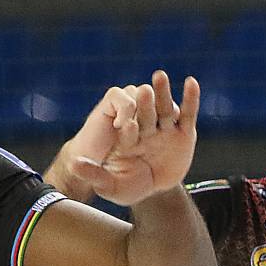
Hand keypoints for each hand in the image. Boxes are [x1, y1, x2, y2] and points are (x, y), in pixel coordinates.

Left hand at [56, 70, 200, 206]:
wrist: (154, 190)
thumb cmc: (129, 186)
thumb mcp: (109, 185)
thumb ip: (92, 174)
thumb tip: (74, 164)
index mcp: (128, 140)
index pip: (128, 128)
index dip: (128, 125)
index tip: (126, 125)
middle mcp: (147, 131)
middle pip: (147, 112)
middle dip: (145, 102)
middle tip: (143, 91)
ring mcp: (166, 131)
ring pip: (166, 109)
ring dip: (163, 92)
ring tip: (159, 76)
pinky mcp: (185, 134)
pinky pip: (189, 114)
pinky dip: (190, 98)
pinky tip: (191, 82)